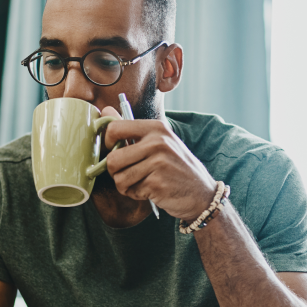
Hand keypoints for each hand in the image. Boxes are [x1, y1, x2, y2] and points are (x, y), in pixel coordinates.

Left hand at [102, 106, 215, 220]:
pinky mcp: (157, 183)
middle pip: (112, 159)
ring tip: (142, 182)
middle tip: (129, 174)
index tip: (114, 152)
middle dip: (115, 172)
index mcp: (156, 127)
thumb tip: (104, 111)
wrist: (202, 193)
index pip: (114, 128)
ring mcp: (158, 162)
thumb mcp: (158, 142)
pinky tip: (151, 191)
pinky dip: (136, 194)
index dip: (107, 144)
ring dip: (126, 185)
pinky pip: (130, 190)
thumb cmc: (175, 167)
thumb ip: (130, 129)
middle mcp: (157, 142)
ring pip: (119, 178)